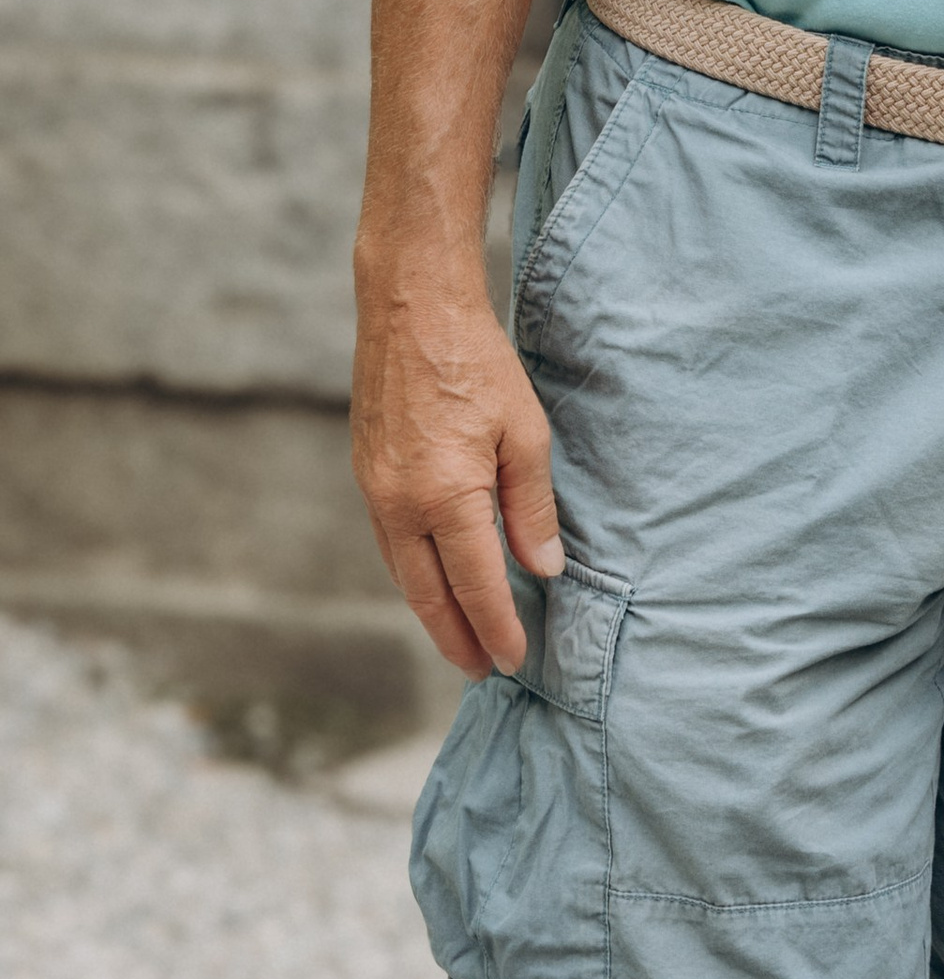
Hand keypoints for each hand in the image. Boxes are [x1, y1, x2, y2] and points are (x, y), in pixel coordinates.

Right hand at [351, 265, 562, 678]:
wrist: (410, 308)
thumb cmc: (477, 362)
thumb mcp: (526, 432)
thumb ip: (531, 507)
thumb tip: (543, 569)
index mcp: (445, 497)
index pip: (476, 585)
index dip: (497, 628)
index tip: (513, 660)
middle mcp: (399, 504)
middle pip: (428, 595)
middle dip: (457, 639)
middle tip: (482, 670)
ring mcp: (374, 490)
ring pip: (403, 572)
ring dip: (432, 611)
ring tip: (461, 638)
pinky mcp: (365, 473)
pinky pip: (389, 542)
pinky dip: (413, 572)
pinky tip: (434, 579)